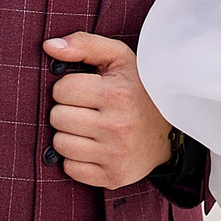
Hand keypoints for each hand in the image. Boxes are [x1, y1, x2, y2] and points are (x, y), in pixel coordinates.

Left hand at [46, 33, 171, 188]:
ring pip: (60, 144)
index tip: (87, 90)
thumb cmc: (138, 89)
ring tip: (90, 128)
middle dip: (68, 111)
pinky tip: (94, 147)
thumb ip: (84, 44)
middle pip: (57, 118)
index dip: (70, 87)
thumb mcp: (119, 59)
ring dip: (69, 135)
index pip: (61, 89)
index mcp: (117, 94)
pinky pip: (70, 169)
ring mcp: (116, 155)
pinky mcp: (113, 177)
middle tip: (88, 110)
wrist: (171, 130)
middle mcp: (117, 126)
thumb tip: (48, 46)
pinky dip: (76, 159)